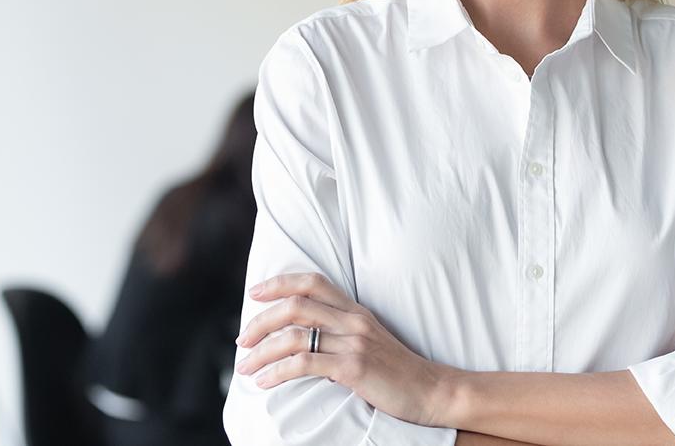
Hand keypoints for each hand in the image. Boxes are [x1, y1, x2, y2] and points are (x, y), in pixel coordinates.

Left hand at [234, 272, 456, 426]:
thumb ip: (341, 335)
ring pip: (294, 335)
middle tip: (242, 341)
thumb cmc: (398, 372)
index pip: (313, 282)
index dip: (279, 283)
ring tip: (245, 367)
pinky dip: (277, 372)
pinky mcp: (354, 367)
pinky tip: (264, 381)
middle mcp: (353, 320)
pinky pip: (305, 364)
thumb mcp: (370, 342)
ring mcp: (354, 342)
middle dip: (260, 321)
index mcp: (355, 311)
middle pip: (295, 305)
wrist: (432, 391)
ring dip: (262, 351)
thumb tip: (304, 341)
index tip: (254, 294)